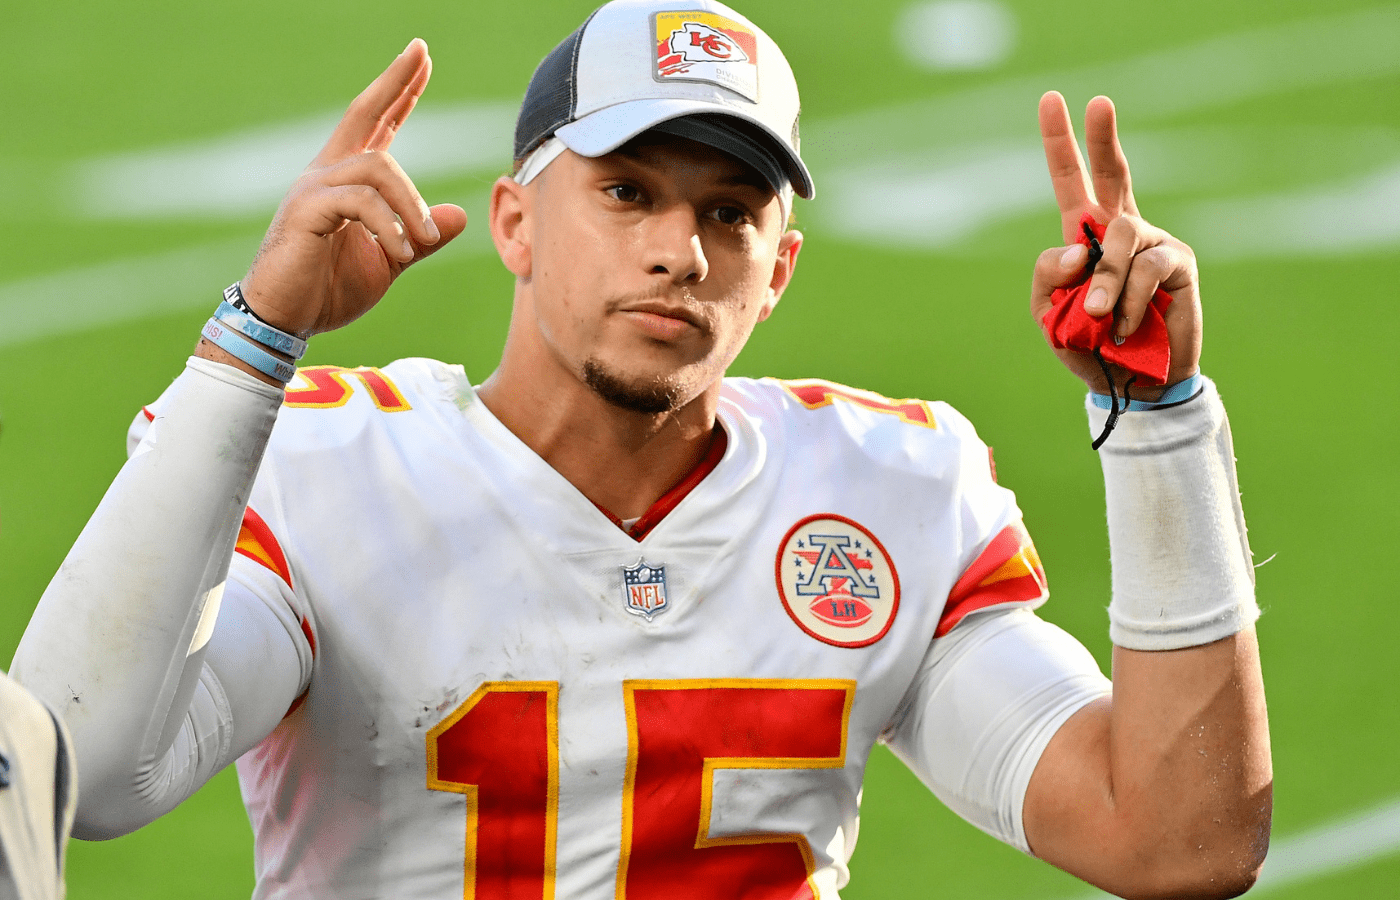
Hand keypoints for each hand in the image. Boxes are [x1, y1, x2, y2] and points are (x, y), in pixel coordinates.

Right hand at [240, 39, 467, 336]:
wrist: (287, 321)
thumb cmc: (329, 290)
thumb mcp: (389, 261)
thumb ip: (419, 237)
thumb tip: (457, 215)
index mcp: (344, 182)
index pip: (376, 126)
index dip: (398, 93)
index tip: (420, 60)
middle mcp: (325, 174)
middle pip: (363, 114)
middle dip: (394, 82)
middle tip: (420, 52)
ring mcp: (313, 189)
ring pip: (378, 167)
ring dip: (411, 204)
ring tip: (423, 241)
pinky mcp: (306, 212)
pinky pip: (359, 201)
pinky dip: (389, 225)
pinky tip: (401, 251)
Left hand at [1029, 92, 1201, 396]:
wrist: (1130, 385)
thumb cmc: (1090, 346)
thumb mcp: (1050, 313)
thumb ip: (1050, 275)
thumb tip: (1079, 244)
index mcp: (1086, 236)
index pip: (1071, 182)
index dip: (1060, 142)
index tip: (1052, 99)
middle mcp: (1122, 230)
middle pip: (1111, 174)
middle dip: (1102, 138)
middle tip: (1099, 102)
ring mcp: (1152, 243)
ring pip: (1120, 236)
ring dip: (1104, 279)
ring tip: (1098, 316)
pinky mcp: (1178, 264)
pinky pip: (1144, 268)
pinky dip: (1127, 299)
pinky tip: (1123, 326)